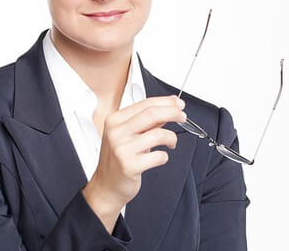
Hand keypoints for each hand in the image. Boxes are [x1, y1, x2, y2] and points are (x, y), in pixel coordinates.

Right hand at [89, 95, 186, 211]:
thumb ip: (147, 121)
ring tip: (171, 142)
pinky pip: (158, 156)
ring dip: (171, 137)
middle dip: (172, 113)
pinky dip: (164, 156)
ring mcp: (122, 148)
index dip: (165, 102)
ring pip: (158, 134)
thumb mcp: (128, 134)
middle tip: (182, 116)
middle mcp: (116, 132)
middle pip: (151, 114)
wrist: (106, 186)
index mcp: (115, 120)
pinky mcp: (129, 165)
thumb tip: (168, 106)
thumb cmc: (117, 159)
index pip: (145, 104)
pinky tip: (159, 157)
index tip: (178, 103)